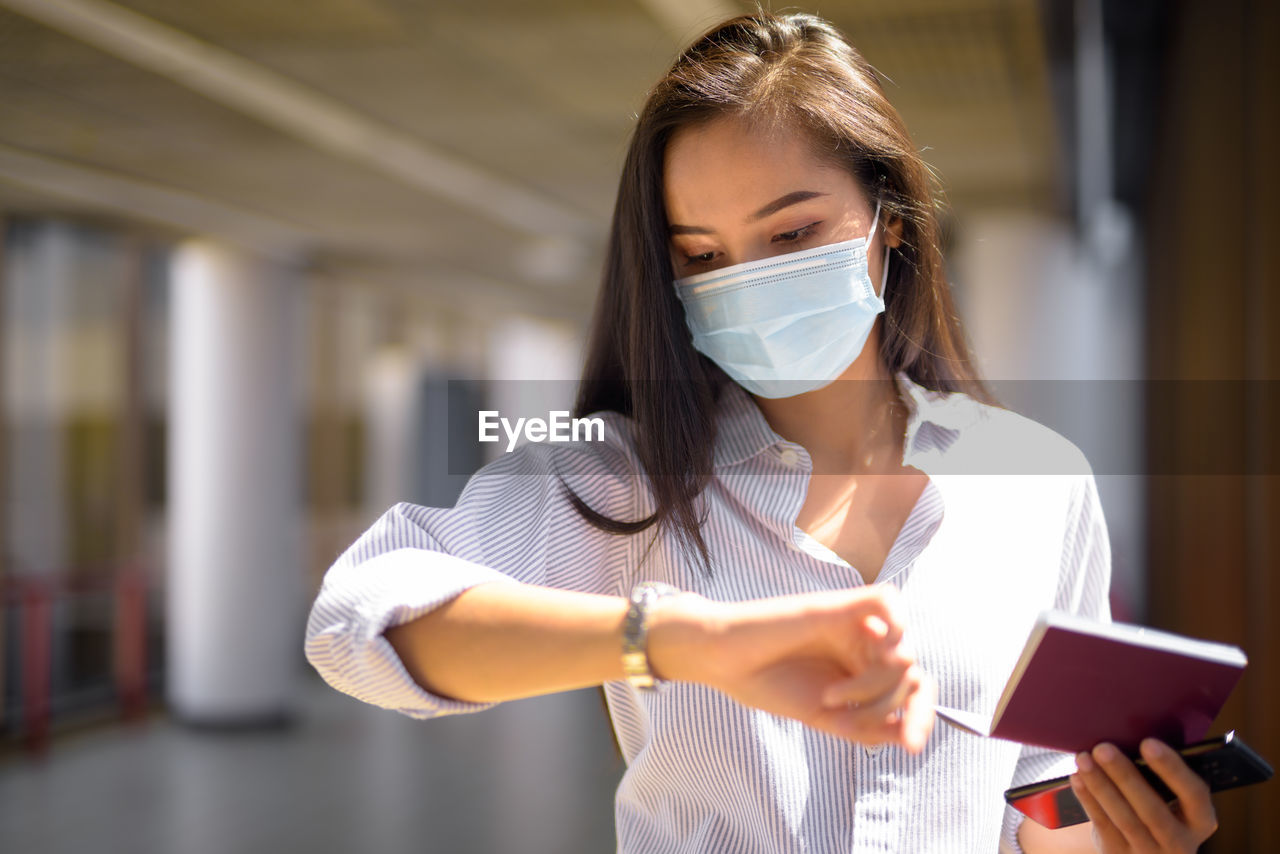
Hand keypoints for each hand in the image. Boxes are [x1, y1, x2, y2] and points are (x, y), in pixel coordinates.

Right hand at [653, 584, 934, 751]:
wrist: (726, 662)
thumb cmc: (767, 685)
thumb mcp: (825, 718)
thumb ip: (867, 726)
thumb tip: (909, 734)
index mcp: (862, 672)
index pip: (914, 689)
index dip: (922, 717)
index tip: (911, 747)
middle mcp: (863, 646)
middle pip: (913, 673)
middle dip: (894, 705)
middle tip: (851, 722)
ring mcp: (853, 624)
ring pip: (903, 648)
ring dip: (876, 684)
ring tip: (831, 696)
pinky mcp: (838, 603)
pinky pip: (888, 599)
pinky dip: (894, 623)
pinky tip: (871, 648)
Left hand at [1070, 739, 1217, 852]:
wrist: (1146, 853)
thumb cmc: (1159, 811)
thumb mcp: (1172, 800)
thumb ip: (1160, 778)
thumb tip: (1129, 736)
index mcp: (1200, 821)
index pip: (1194, 795)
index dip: (1173, 769)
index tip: (1148, 743)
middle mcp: (1181, 843)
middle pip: (1153, 810)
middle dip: (1125, 776)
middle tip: (1103, 748)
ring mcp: (1151, 853)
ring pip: (1125, 819)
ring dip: (1101, 785)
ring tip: (1083, 758)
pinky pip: (1104, 826)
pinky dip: (1089, 799)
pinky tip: (1078, 778)